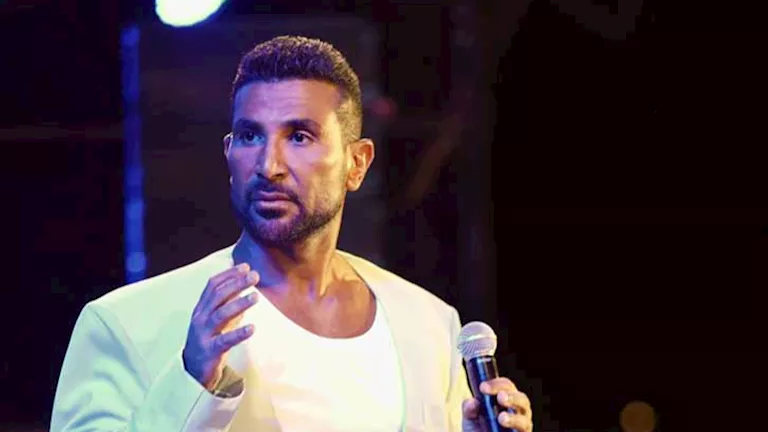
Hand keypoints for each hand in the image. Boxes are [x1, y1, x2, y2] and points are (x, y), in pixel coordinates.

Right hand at [182, 263, 258, 390]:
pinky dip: (238, 333)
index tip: (246, 266)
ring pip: (220, 315)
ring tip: (256, 296)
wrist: (193, 370)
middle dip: (236, 283)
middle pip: (217, 296)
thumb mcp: (218, 320)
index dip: (229, 274)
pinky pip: (224, 340)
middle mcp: (200, 318)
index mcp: (202, 308)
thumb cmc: (209, 340)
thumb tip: (245, 286)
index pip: (213, 285)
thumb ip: (229, 304)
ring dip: (238, 304)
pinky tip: (252, 328)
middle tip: (254, 276)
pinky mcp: (210, 351)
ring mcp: (203, 334)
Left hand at [462, 377, 532, 431]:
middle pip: (521, 399)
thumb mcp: (470, 418)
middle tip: (500, 397)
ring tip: (502, 418)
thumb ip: (469, 409)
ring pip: (524, 419)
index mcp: (507, 399)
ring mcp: (522, 426)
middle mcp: (517, 410)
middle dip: (511, 396)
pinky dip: (514, 427)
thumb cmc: (478, 429)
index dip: (496, 384)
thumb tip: (472, 402)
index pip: (506, 386)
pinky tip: (504, 425)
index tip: (482, 387)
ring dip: (514, 418)